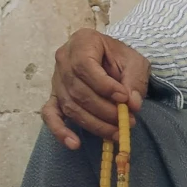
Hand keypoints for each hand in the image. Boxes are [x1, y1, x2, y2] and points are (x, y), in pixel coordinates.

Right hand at [42, 29, 149, 148]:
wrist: (112, 58)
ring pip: (70, 106)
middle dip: (103, 110)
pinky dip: (60, 130)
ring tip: (117, 133)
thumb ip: (135, 81)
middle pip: (77, 90)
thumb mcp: (135, 62)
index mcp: (82, 42)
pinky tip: (74, 143)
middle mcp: (63, 59)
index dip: (103, 86)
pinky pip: (50, 115)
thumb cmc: (122, 57)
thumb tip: (132, 105)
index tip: (124, 99)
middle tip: (127, 120)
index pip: (84, 66)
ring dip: (94, 123)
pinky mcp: (55, 97)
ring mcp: (56, 80)